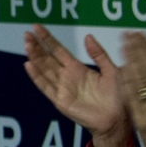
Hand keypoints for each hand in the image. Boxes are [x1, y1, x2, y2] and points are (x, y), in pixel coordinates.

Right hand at [22, 26, 128, 146]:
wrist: (118, 119)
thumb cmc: (119, 96)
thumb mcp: (112, 70)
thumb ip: (98, 54)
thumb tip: (88, 36)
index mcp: (78, 68)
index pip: (58, 50)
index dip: (48, 39)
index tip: (36, 27)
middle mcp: (67, 77)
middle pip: (47, 58)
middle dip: (37, 46)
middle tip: (27, 33)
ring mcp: (62, 88)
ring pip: (44, 70)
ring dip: (34, 57)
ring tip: (27, 44)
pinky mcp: (60, 100)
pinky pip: (45, 87)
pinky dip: (36, 76)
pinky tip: (29, 65)